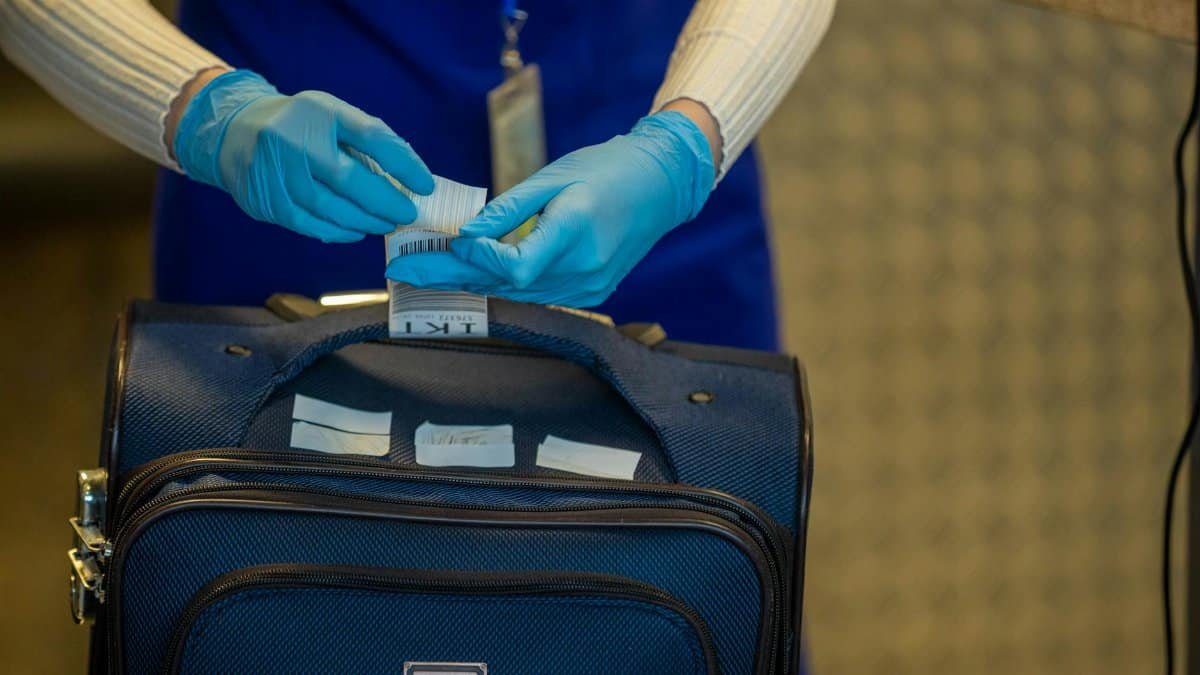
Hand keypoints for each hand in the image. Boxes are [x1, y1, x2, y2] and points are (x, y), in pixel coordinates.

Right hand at [173, 69, 432, 241]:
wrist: (233, 131)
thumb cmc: (301, 126)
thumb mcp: (332, 117)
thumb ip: (367, 141)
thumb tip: (411, 178)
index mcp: (319, 111)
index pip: (370, 135)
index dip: (403, 163)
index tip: (425, 185)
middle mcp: (294, 139)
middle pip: (348, 179)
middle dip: (385, 202)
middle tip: (406, 214)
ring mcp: (275, 172)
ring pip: (329, 207)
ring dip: (365, 221)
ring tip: (385, 224)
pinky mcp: (265, 200)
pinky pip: (308, 224)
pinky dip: (338, 232)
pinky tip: (356, 231)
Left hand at [385, 111, 714, 305]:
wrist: (660, 186)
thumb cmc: (605, 169)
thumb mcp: (553, 178)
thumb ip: (508, 211)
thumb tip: (464, 235)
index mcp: (574, 233)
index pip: (515, 267)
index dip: (477, 261)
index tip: (448, 243)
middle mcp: (582, 270)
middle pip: (505, 285)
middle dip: (451, 275)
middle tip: (402, 270)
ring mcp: (588, 287)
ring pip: (516, 294)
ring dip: (473, 281)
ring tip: (426, 271)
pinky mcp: (590, 292)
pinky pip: (535, 293)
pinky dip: (503, 283)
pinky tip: (473, 273)